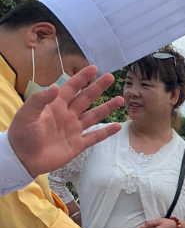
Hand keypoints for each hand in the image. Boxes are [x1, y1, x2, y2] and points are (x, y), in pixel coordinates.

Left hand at [8, 66, 123, 176]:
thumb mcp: (27, 114)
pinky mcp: (78, 144)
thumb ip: (40, 100)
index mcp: (55, 106)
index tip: (93, 68)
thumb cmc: (22, 135)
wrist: (24, 159)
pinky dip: (107, 132)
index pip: (71, 88)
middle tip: (110, 77)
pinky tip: (117, 126)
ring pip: (94, 116)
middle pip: (86, 99)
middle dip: (98, 88)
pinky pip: (95, 136)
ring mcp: (74, 129)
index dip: (82, 78)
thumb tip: (56, 86)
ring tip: (120, 99)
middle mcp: (67, 115)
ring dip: (107, 108)